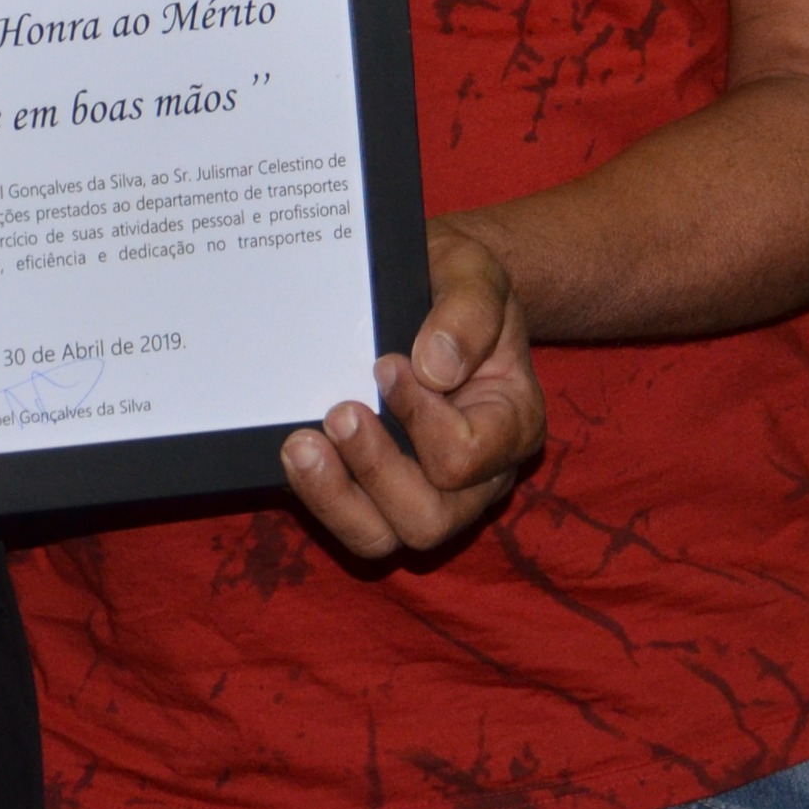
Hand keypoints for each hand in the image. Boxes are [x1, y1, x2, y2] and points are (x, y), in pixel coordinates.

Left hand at [279, 219, 543, 558]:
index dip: (421, 419)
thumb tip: (435, 369)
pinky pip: (351, 520)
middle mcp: (477, 475)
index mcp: (512, 423)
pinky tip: (297, 450)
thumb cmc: (458, 284)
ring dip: (335, 497)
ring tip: (301, 446)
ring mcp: (427, 490)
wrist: (432, 288)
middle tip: (338, 412)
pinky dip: (319, 495)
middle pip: (429, 519)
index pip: (468, 455)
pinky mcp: (378, 490)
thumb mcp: (475, 272)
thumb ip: (469, 312)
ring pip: (384, 536)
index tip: (386, 364)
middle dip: (375, 470)